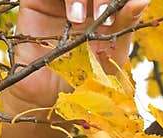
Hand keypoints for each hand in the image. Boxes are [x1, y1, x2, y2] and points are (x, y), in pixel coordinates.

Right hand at [0, 0, 147, 137]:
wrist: (50, 102)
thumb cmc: (86, 84)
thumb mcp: (113, 55)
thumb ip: (127, 24)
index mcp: (106, 11)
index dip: (121, 0)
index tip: (126, 12)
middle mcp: (84, 3)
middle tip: (105, 17)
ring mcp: (59, 1)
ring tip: (80, 20)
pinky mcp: (35, 1)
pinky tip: (71, 17)